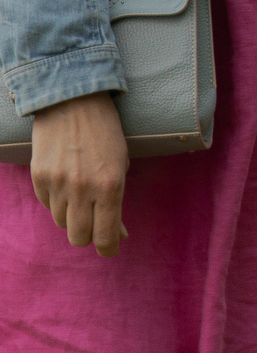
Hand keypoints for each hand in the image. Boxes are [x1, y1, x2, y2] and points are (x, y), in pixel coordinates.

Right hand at [29, 92, 128, 256]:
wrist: (74, 102)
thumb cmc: (106, 133)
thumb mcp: (121, 165)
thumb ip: (117, 201)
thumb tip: (118, 234)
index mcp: (111, 186)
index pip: (105, 236)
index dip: (107, 249)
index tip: (109, 250)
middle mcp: (83, 189)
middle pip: (78, 237)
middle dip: (87, 235)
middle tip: (94, 224)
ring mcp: (58, 184)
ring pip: (61, 221)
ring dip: (71, 214)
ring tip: (80, 191)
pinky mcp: (38, 177)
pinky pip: (46, 204)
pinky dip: (56, 200)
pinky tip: (65, 179)